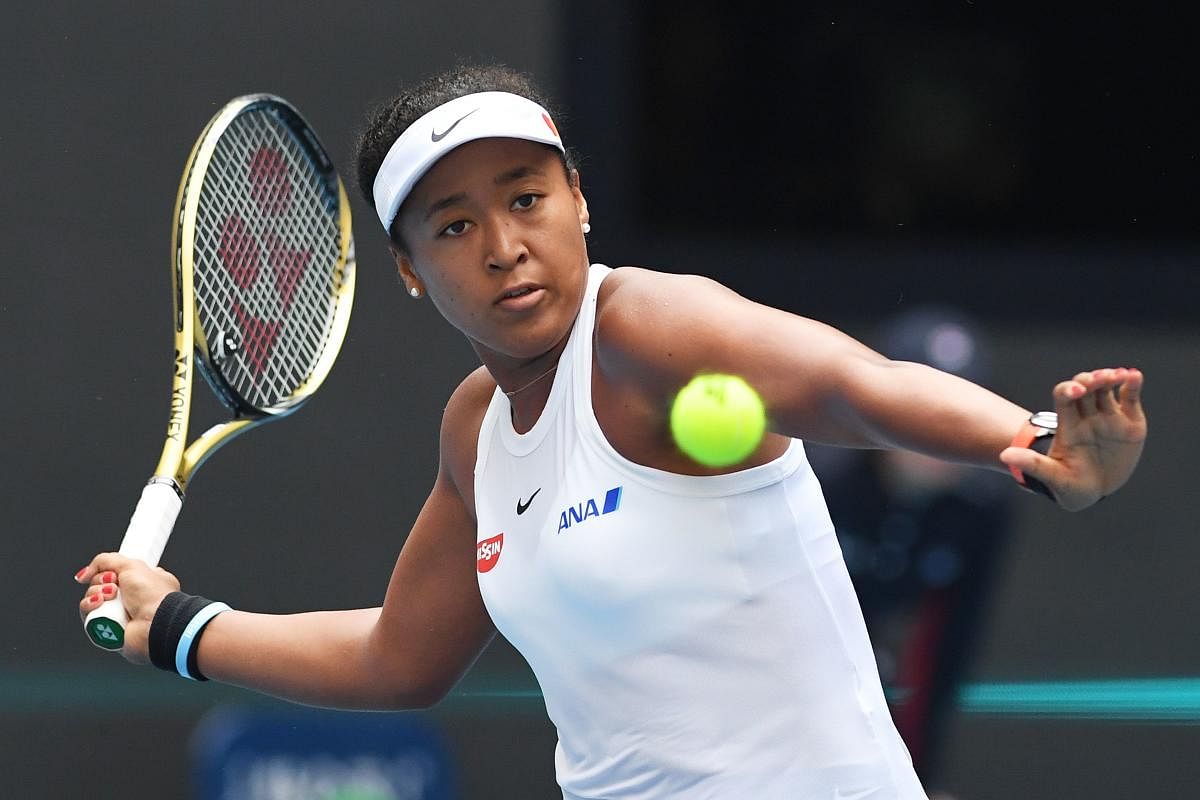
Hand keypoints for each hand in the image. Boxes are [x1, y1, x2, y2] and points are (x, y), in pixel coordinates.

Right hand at [76, 555, 180, 663]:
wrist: (155, 622)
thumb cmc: (153, 595)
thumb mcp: (132, 565)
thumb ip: (105, 560)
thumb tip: (85, 573)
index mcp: (141, 582)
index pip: (113, 573)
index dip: (107, 572)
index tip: (111, 573)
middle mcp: (130, 598)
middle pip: (99, 584)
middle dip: (101, 581)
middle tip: (114, 585)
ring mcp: (119, 614)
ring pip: (91, 599)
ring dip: (95, 593)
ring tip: (110, 596)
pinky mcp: (108, 629)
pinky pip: (88, 616)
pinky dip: (89, 607)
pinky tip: (98, 604)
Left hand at [1000, 367, 1145, 510]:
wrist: (1095, 492)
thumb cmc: (1068, 484)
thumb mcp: (1054, 477)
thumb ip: (1033, 465)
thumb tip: (1004, 456)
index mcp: (1067, 425)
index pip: (1063, 398)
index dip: (1068, 390)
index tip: (1076, 392)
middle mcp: (1086, 416)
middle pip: (1085, 388)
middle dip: (1091, 380)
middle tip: (1100, 379)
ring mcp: (1108, 417)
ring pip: (1106, 389)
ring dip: (1111, 378)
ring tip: (1119, 374)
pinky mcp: (1130, 422)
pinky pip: (1130, 398)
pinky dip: (1132, 385)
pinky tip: (1134, 375)